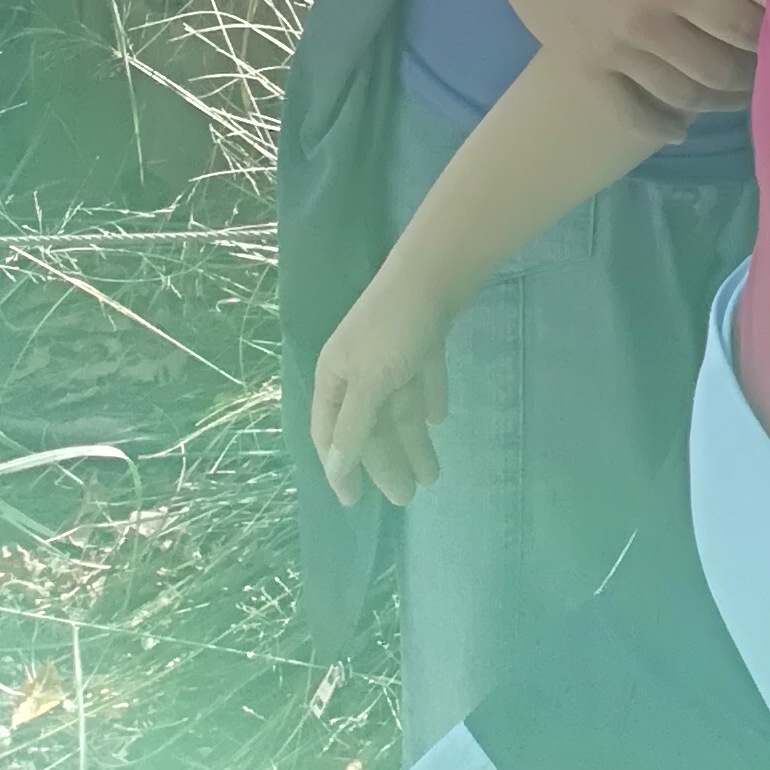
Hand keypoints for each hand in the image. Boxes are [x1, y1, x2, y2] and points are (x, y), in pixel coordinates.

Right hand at [312, 265, 452, 509]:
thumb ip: (352, 426)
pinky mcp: (422, 338)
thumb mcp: (369, 383)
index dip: (340, 467)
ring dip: (413, 440)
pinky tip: (439, 419)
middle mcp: (359, 366)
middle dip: (386, 460)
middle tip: (407, 497)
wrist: (437, 268)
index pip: (331, 433)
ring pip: (398, 405)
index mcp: (335, 376)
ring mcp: (391, 351)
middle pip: (369, 424)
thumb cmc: (394, 328)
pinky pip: (422, 378)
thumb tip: (335, 467)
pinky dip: (428, 397)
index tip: (353, 501)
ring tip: (433, 474)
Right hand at [474, 0, 760, 116]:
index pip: (740, 24)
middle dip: (750, 73)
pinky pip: (627, 112)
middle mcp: (645, 24)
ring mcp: (611, 51)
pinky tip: (681, 126)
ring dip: (715, 101)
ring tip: (738, 93)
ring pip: (679, 96)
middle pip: (716, 70)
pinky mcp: (582, 66)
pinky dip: (659, 126)